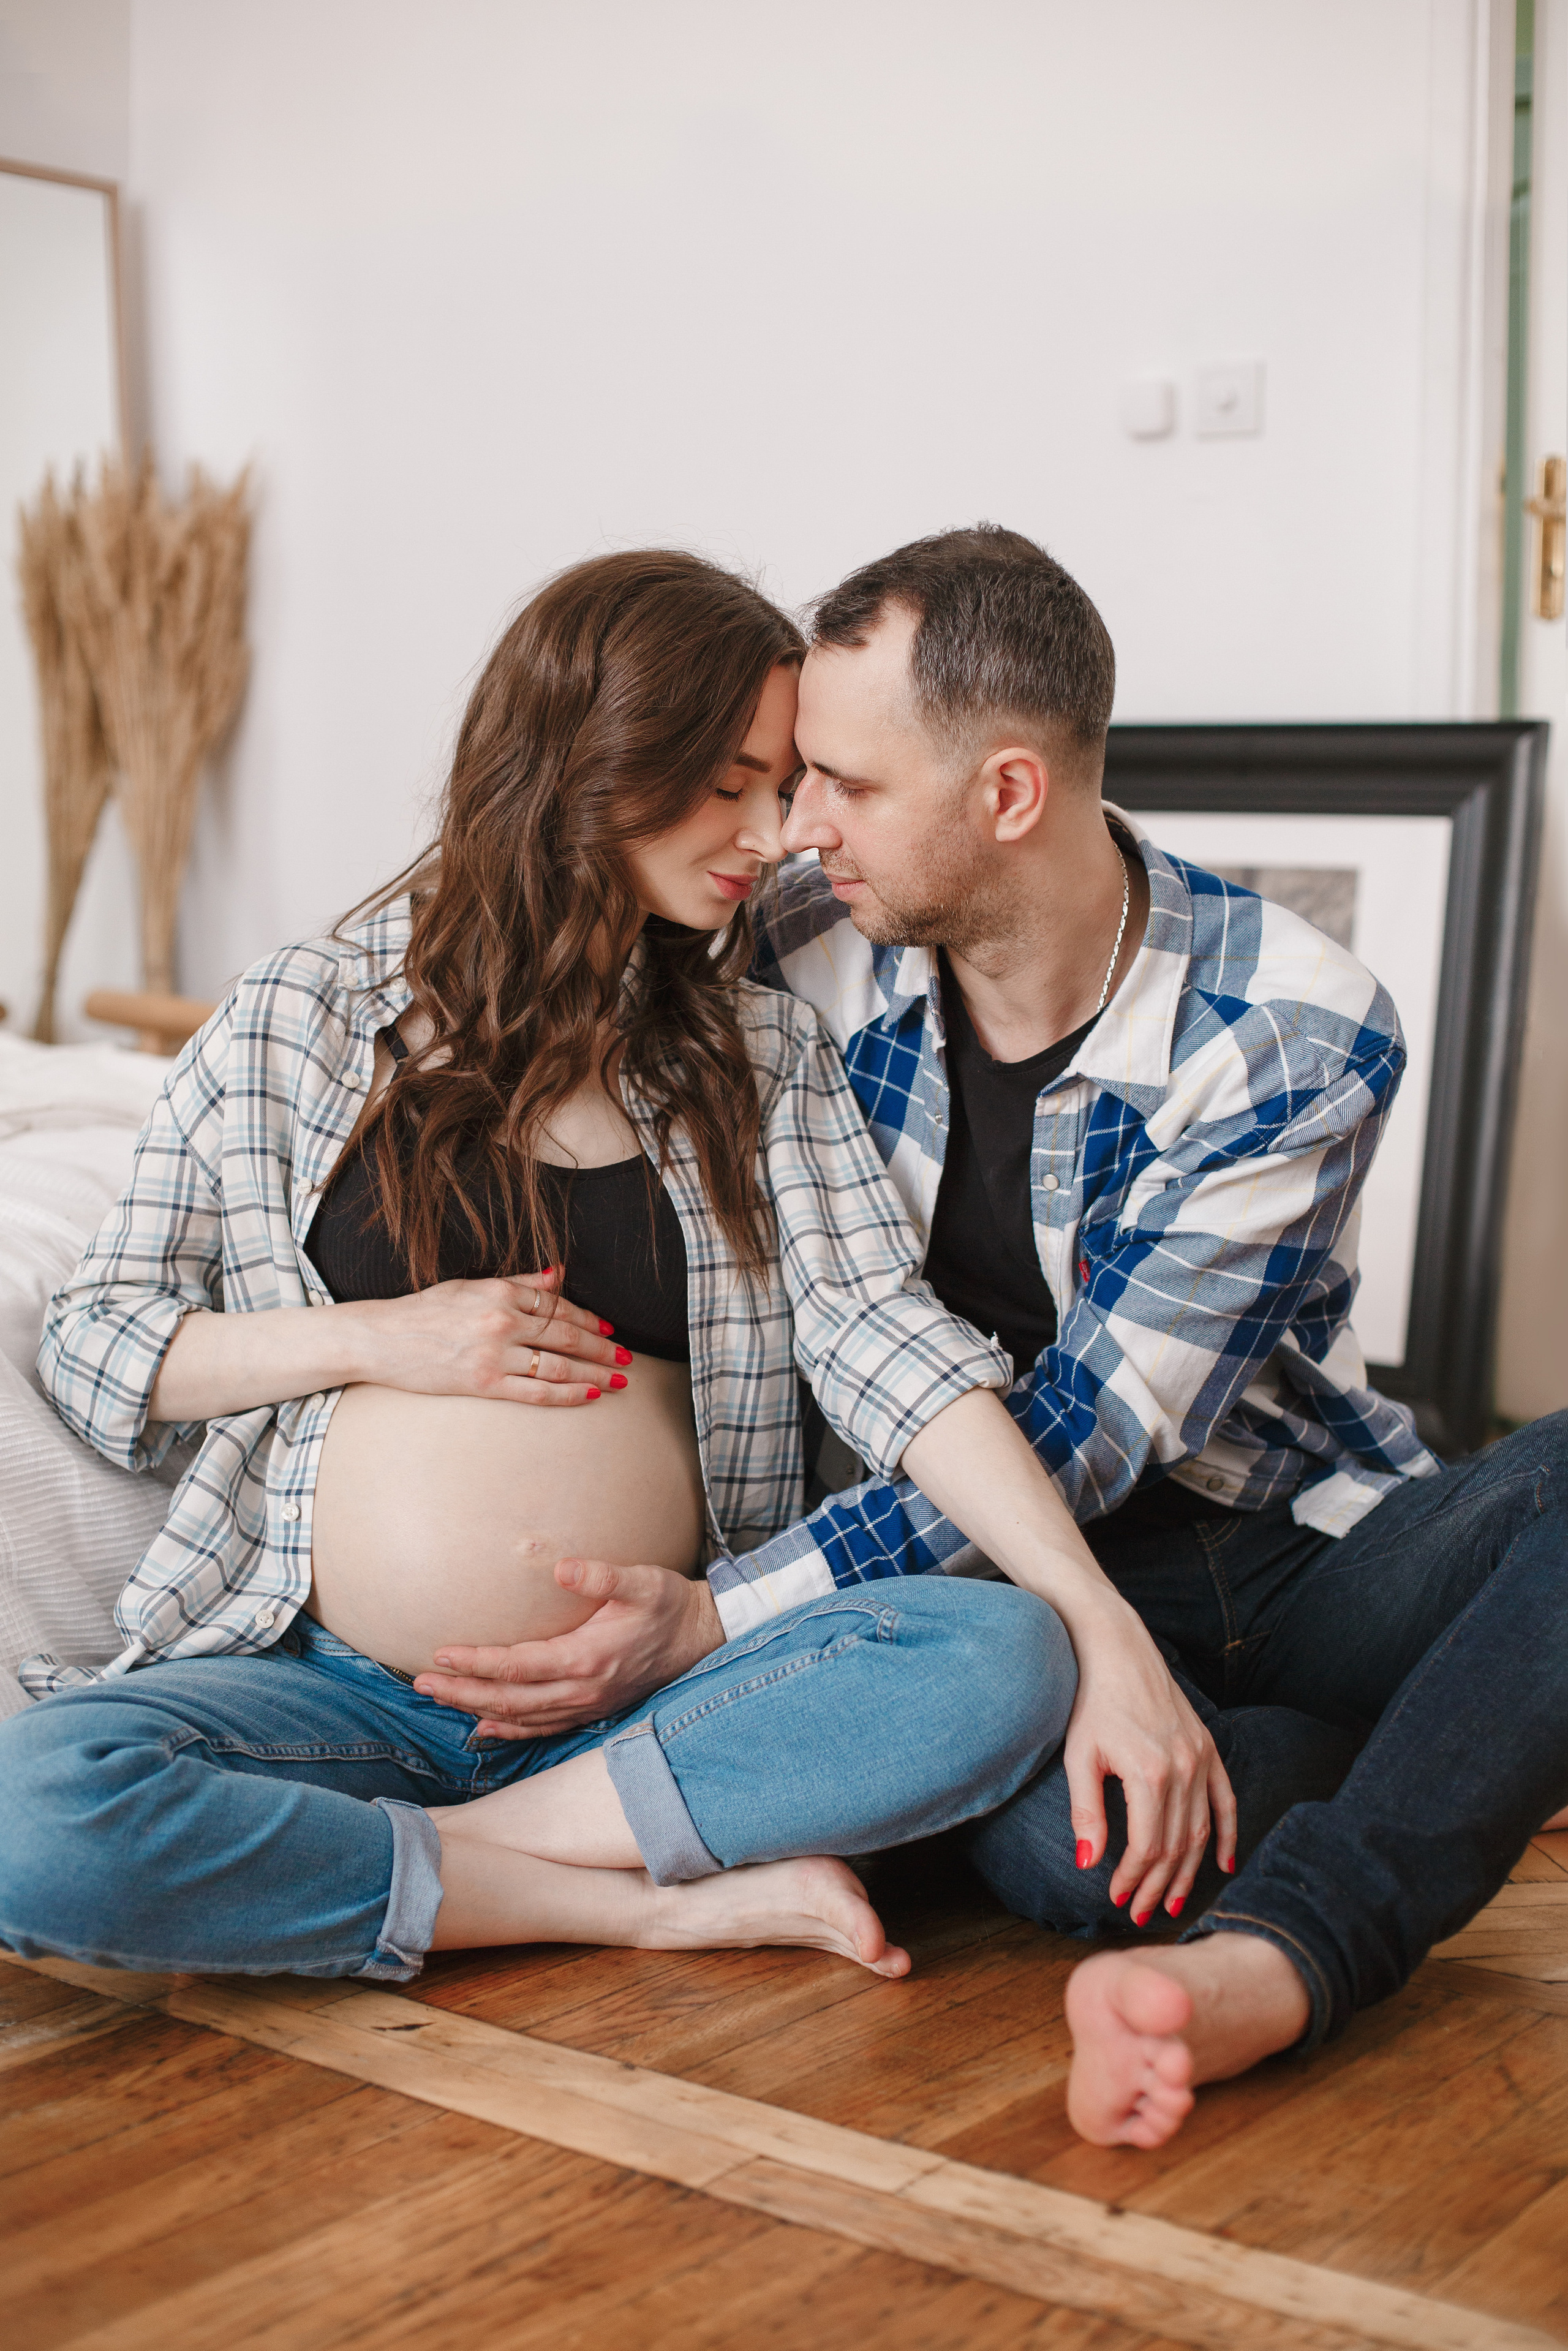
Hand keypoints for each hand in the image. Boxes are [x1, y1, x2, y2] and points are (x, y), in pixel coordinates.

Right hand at [357, 1266, 627, 1404]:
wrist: (379, 1339)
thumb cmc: (422, 1312)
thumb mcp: (469, 1286)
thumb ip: (516, 1282)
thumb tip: (558, 1274)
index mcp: (499, 1292)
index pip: (557, 1305)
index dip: (588, 1319)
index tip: (609, 1329)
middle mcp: (501, 1320)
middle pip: (565, 1335)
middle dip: (601, 1347)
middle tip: (626, 1356)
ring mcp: (493, 1354)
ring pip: (558, 1365)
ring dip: (594, 1373)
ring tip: (618, 1380)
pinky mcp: (484, 1383)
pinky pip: (536, 1392)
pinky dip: (568, 1395)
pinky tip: (589, 1396)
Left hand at [413, 1559, 725, 1735]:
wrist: (702, 1638)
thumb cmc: (668, 1604)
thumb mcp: (642, 1581)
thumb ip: (601, 1575)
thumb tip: (562, 1568)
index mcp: (586, 1657)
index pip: (517, 1666)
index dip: (477, 1662)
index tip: (441, 1654)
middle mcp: (582, 1689)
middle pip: (508, 1699)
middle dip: (462, 1692)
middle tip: (421, 1684)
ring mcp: (586, 1704)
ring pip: (520, 1717)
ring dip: (477, 1709)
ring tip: (440, 1699)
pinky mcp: (592, 1709)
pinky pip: (542, 1728)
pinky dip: (510, 1730)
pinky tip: (485, 1727)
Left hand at [1063, 1595, 1236, 1924]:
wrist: (1116, 1646)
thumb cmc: (1090, 1700)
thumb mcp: (1079, 1756)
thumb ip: (1086, 1811)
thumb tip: (1087, 1864)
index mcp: (1150, 1772)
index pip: (1148, 1845)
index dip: (1133, 1877)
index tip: (1115, 1897)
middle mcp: (1184, 1767)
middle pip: (1177, 1845)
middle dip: (1159, 1885)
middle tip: (1140, 1911)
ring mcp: (1201, 1757)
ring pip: (1202, 1830)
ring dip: (1189, 1871)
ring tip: (1174, 1902)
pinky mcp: (1209, 1746)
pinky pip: (1226, 1799)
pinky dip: (1228, 1834)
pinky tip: (1223, 1864)